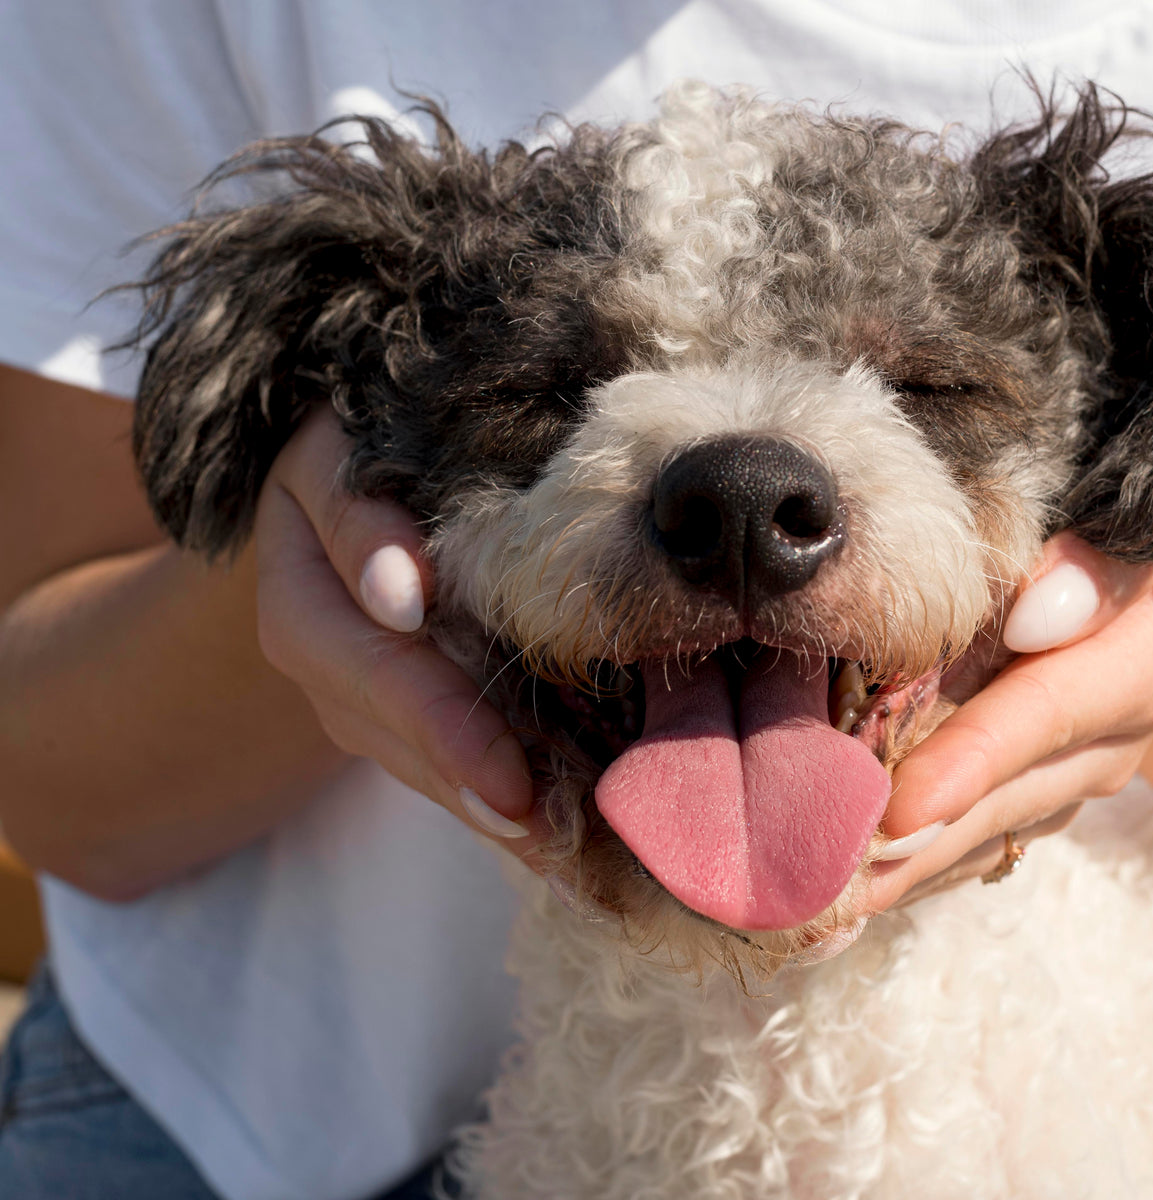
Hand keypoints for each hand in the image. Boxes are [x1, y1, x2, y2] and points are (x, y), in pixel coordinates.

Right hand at [253, 407, 536, 849]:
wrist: (345, 471)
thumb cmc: (359, 444)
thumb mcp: (341, 452)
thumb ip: (358, 513)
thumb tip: (401, 596)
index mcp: (300, 588)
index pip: (368, 659)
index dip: (435, 713)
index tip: (503, 774)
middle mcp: (317, 653)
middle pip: (389, 726)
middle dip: (467, 773)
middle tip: (536, 825)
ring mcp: (348, 690)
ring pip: (411, 757)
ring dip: (480, 802)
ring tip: (556, 849)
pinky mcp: (389, 710)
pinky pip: (434, 759)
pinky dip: (489, 792)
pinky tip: (550, 836)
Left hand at [865, 533, 1152, 910]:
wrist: (1141, 568)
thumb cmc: (1103, 529)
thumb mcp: (1111, 527)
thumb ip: (1087, 565)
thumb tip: (1035, 614)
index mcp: (1143, 661)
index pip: (1043, 714)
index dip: (971, 760)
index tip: (900, 809)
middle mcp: (1116, 739)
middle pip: (1005, 798)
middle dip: (919, 845)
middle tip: (832, 883)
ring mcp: (1078, 780)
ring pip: (985, 834)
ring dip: (907, 870)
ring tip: (823, 903)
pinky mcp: (1043, 801)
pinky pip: (978, 843)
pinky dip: (917, 865)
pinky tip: (852, 891)